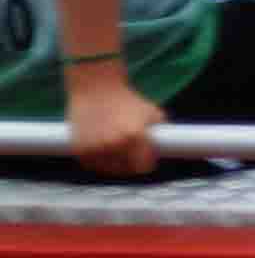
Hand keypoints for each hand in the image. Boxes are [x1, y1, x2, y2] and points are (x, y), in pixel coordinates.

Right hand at [64, 64, 157, 179]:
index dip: (146, 163)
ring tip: (114, 148)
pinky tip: (100, 148)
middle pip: (125, 170)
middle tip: (128, 152)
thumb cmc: (128, 100)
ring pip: (107, 169)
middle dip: (129, 163)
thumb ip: (162, 133)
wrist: (96, 87)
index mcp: (135, 137)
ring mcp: (95, 147)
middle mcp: (115, 144)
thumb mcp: (153, 113)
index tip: (145, 159)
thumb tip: (172, 150)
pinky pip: (92, 164)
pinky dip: (96, 160)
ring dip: (112, 162)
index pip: (143, 167)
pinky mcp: (80, 148)